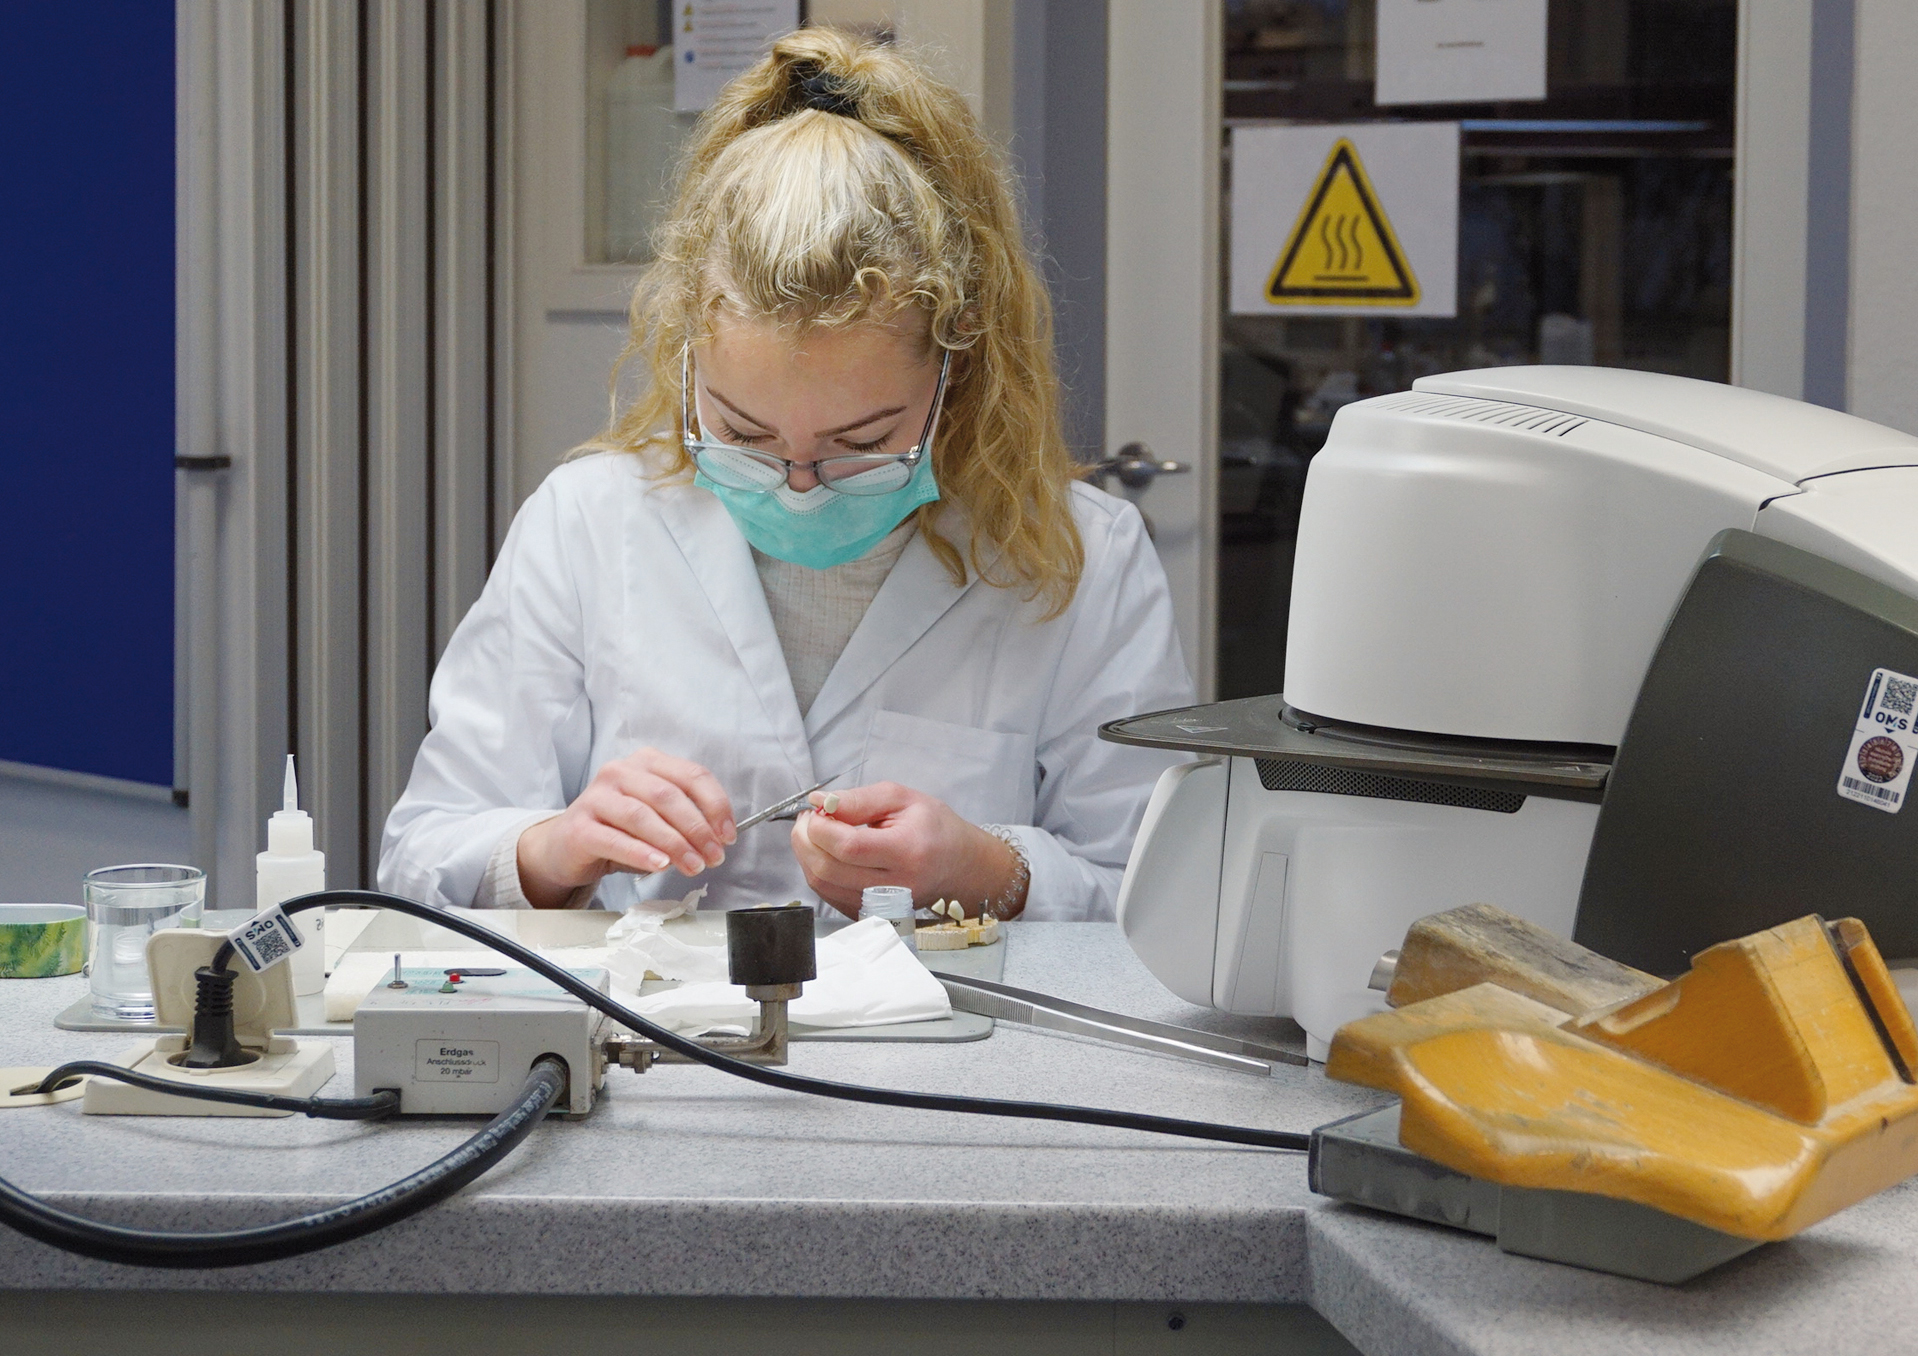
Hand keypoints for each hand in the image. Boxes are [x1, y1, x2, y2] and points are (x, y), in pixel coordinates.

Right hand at [515, 748, 735, 908]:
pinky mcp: (579, 826)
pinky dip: (642, 853)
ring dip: (674, 843)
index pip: (691, 775)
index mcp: (647, 762)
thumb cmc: (619, 830)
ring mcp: (596, 797)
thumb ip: (684, 820)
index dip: (716, 805)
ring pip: (643, 816)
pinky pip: (615, 839)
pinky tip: (660, 865)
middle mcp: (620, 772)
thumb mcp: (657, 818)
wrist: (566, 847)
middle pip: (667, 795)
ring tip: (693, 865)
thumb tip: (717, 839)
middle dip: (698, 829)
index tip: (728, 835)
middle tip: (714, 856)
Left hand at [789, 781, 1021, 918]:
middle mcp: (894, 887)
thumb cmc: (935, 828)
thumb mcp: (903, 799)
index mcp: (906, 852)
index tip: (817, 810)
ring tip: (816, 832)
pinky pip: (828, 896)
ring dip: (807, 856)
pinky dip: (818, 872)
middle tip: (809, 819)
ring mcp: (880, 906)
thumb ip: (860, 799)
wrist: (959, 866)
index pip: (849, 846)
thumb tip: (819, 801)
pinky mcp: (869, 914)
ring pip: (822, 885)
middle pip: (828, 869)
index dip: (821, 827)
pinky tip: (827, 853)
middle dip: (805, 840)